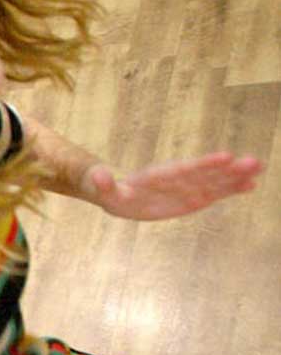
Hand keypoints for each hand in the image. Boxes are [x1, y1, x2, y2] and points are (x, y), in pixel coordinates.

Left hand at [83, 152, 262, 219]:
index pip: (181, 170)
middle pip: (203, 173)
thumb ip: (101, 183)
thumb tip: (97, 175)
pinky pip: (213, 193)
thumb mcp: (100, 190)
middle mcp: (175, 179)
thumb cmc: (108, 191)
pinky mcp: (192, 198)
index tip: (224, 156)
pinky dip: (230, 189)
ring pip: (213, 181)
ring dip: (234, 177)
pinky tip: (251, 185)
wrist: (118, 194)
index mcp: (156, 177)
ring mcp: (185, 188)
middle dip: (226, 169)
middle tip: (252, 161)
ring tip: (258, 168)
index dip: (202, 165)